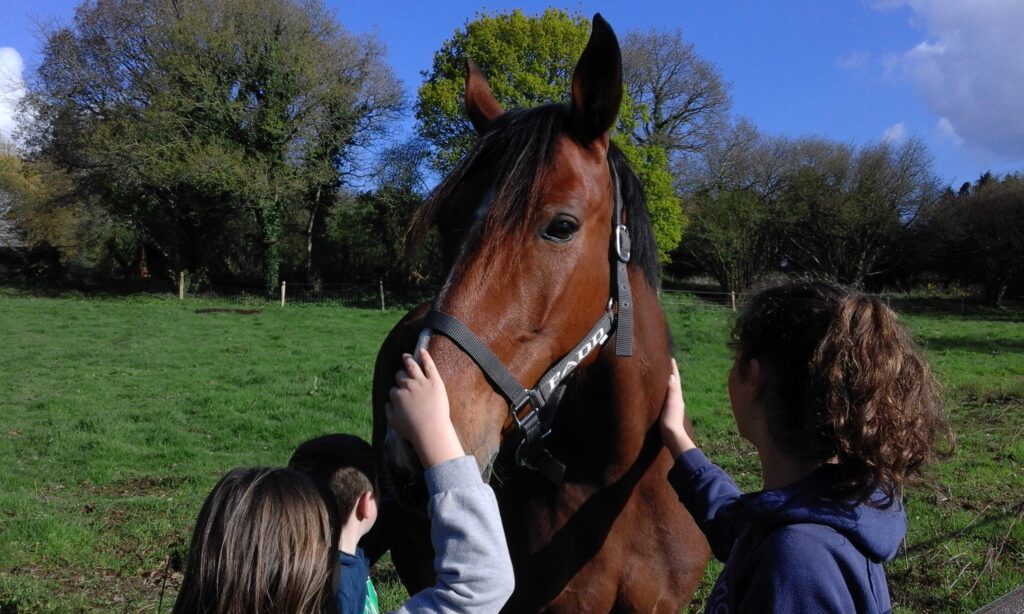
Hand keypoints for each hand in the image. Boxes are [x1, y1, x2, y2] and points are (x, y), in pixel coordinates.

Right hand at [386, 349, 464, 467]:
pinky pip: (429, 365)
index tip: (399, 396)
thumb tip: (387, 403)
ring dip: (408, 360)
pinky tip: (422, 350)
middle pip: (401, 376)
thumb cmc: (413, 430)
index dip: (396, 393)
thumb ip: (388, 411)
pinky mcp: (434, 381)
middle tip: (402, 377)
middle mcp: (407, 386)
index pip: (393, 390)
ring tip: (406, 356)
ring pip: (412, 366)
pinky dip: (425, 356)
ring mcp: (421, 382)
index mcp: (396, 395)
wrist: (431, 431)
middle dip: (400, 376)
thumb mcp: (394, 423)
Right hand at [658, 358, 695, 458]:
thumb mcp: (671, 403)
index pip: (676, 380)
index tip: (671, 359)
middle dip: (671, 375)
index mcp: (678, 396)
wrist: (672, 436)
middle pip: (675, 384)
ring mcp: (674, 407)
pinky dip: (666, 393)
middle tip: (667, 365)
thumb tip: (672, 376)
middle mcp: (678, 400)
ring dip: (669, 384)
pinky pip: (668, 398)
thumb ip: (672, 390)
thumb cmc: (671, 419)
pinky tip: (662, 396)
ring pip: (672, 391)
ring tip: (663, 378)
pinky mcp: (669, 413)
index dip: (674, 369)